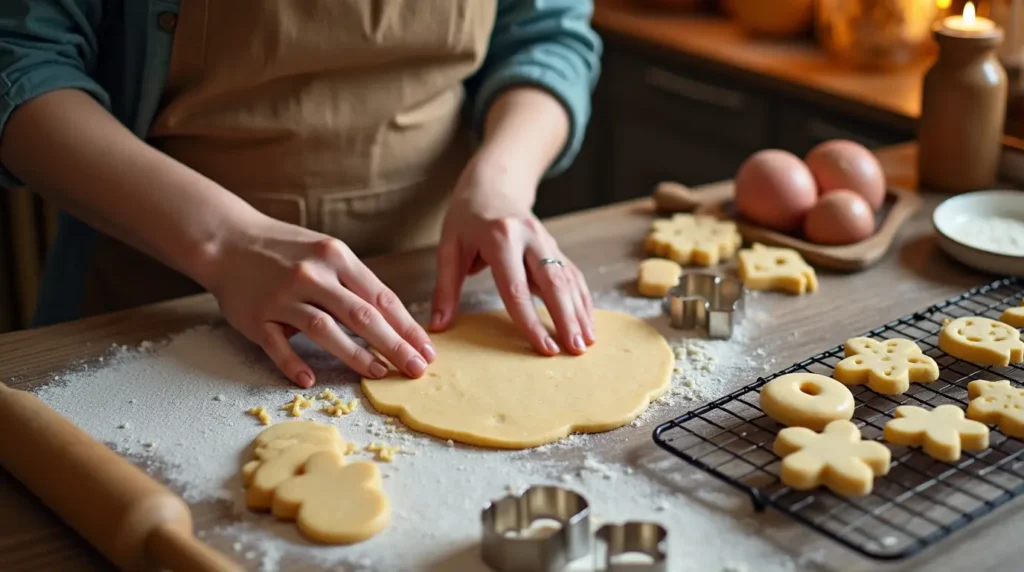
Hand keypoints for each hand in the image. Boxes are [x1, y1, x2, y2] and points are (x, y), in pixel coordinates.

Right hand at [204, 216, 434, 387]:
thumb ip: (356, 283)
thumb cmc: (287, 250)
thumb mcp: (326, 253)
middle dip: (394, 346)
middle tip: (416, 369)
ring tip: (379, 373)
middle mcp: (313, 275)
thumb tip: (396, 321)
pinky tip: (310, 379)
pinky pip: (277, 345)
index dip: (407, 327)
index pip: (381, 298)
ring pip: (325, 330)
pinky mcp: (256, 316)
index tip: (427, 350)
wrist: (227, 239)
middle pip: (362, 316)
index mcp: (337, 257)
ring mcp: (283, 296)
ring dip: (355, 355)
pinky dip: (293, 363)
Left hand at [429, 158, 594, 355]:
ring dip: (580, 311)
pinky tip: (588, 322)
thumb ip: (445, 288)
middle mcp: (530, 238)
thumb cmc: (467, 216)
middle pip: (553, 283)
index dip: (531, 321)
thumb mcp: (449, 247)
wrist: (493, 183)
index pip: (516, 288)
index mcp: (500, 238)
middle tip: (575, 350)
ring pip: (568, 279)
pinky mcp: (554, 247)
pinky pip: (572, 274)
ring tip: (587, 342)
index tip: (544, 347)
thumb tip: (438, 326)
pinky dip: (582, 299)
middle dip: (566, 318)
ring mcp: (546, 241)